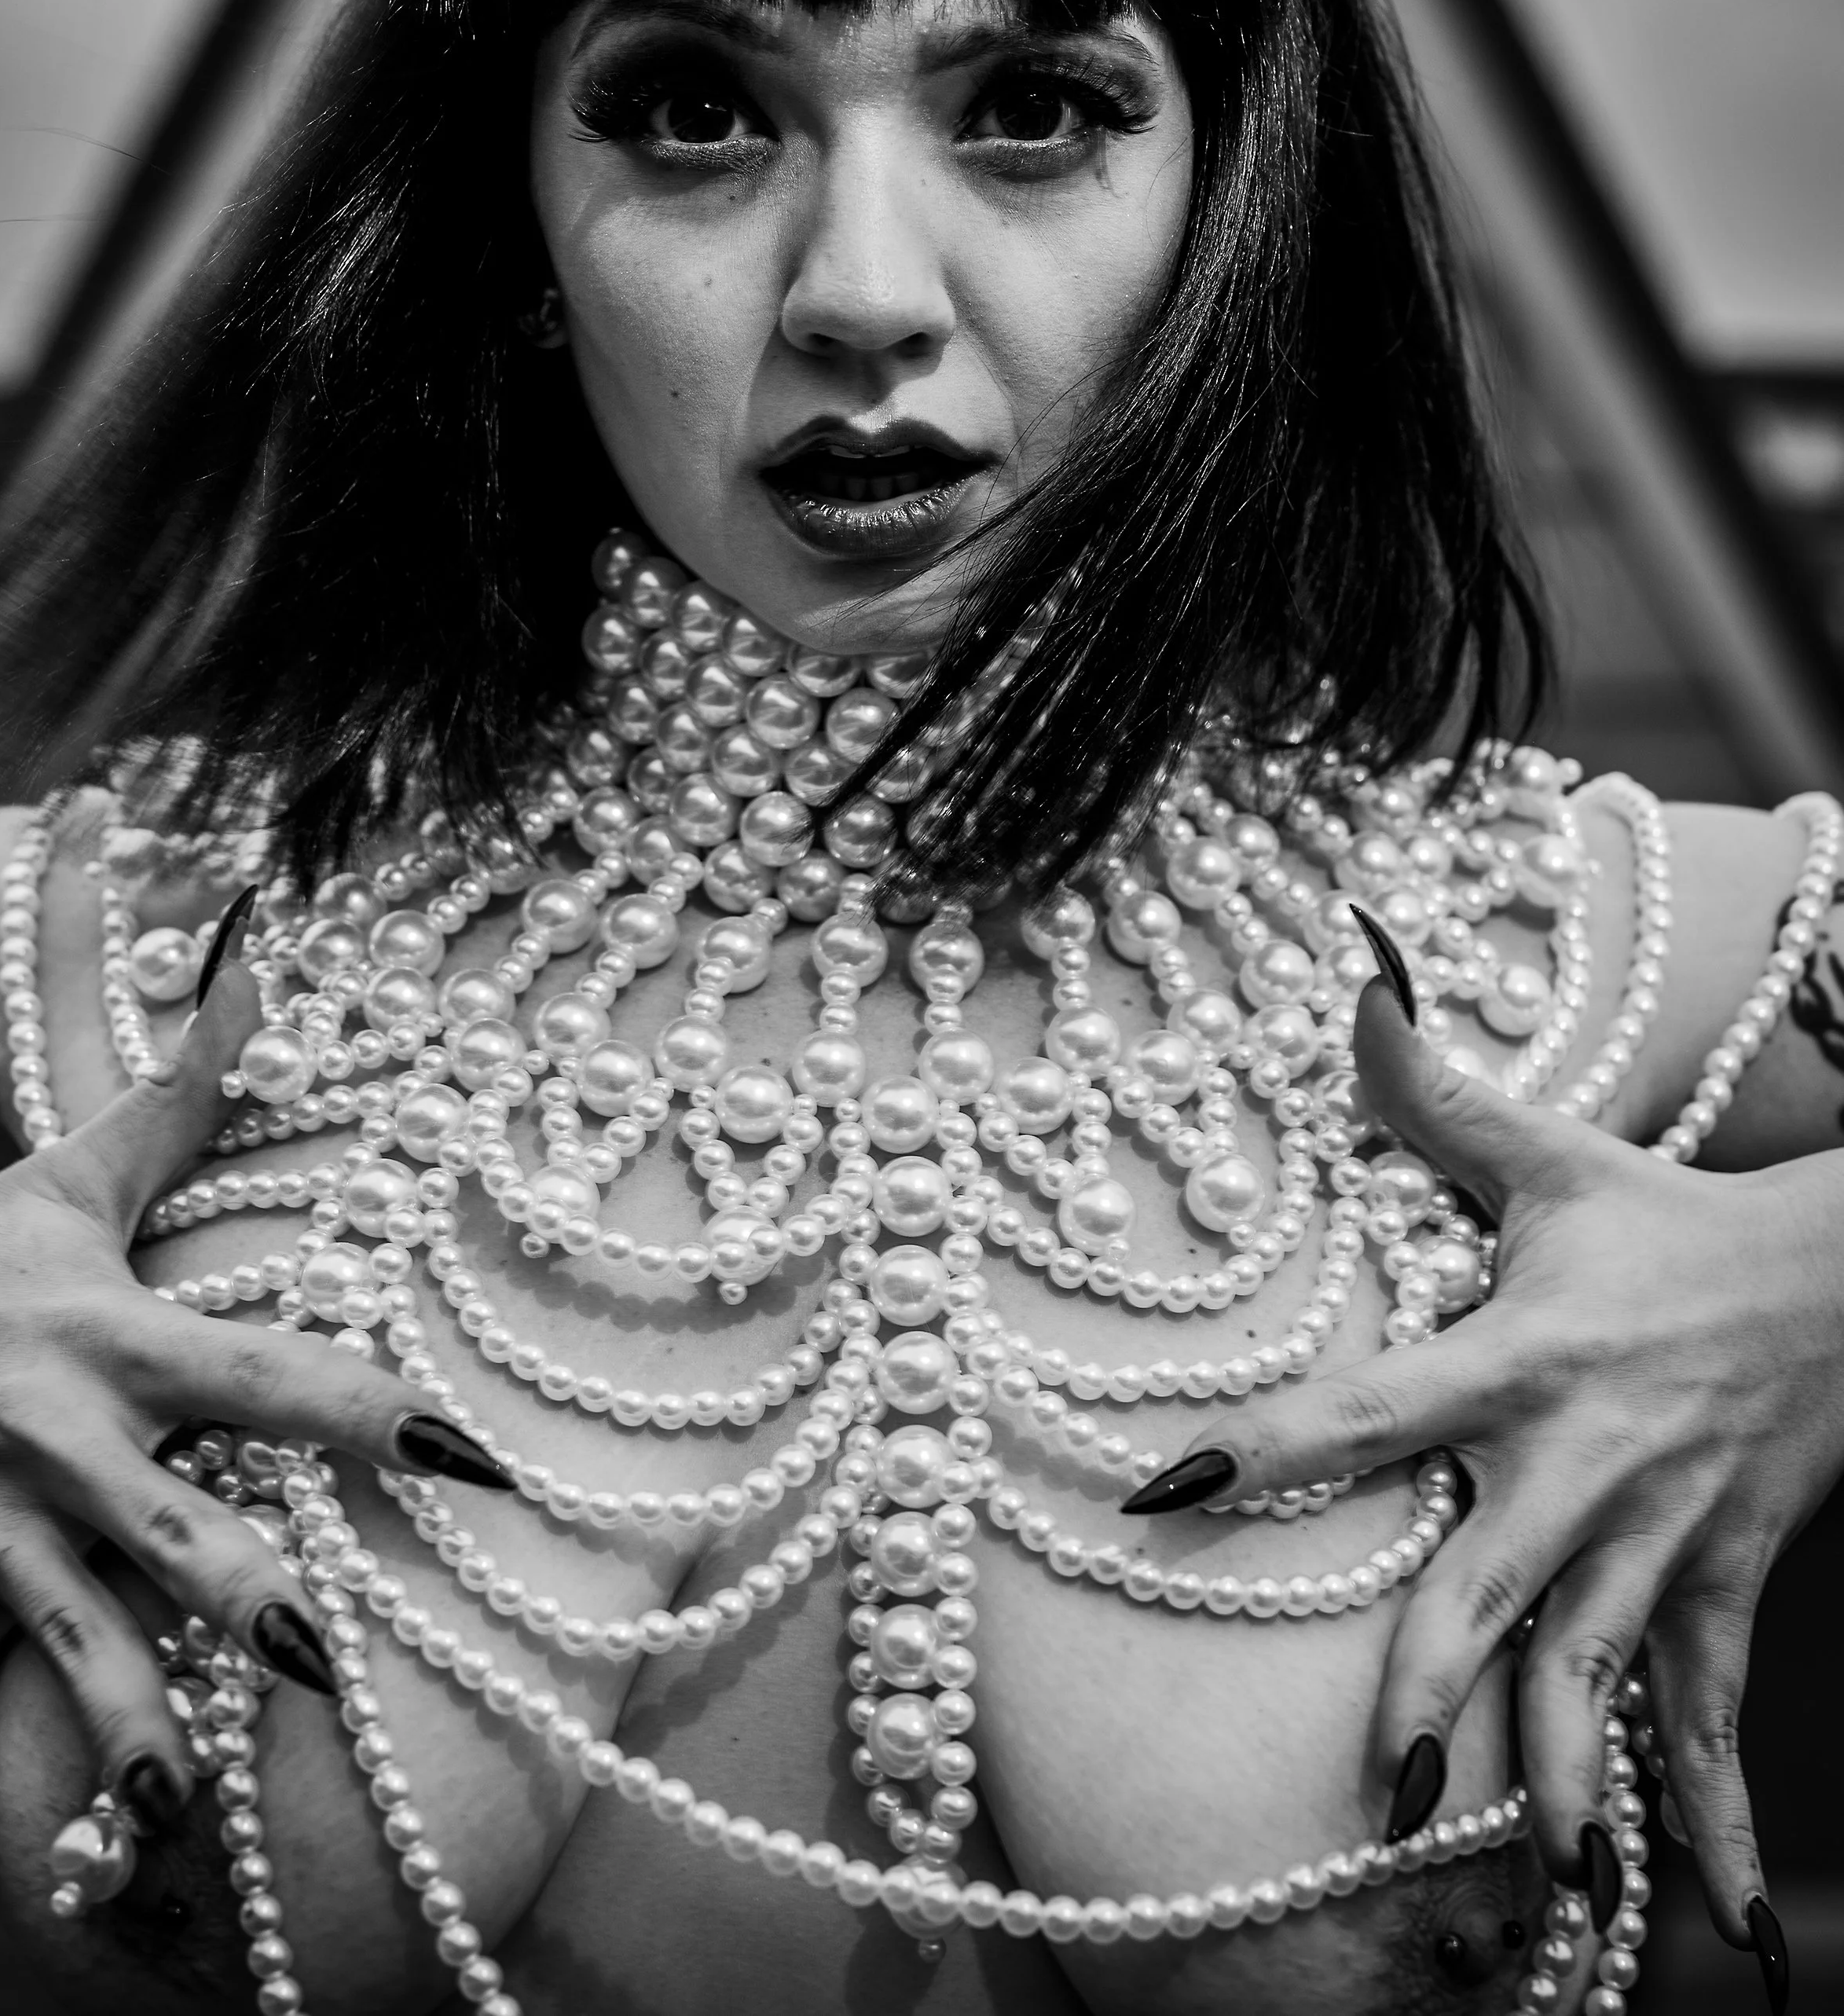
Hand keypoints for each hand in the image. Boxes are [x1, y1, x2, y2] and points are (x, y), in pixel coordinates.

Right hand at [0, 904, 496, 1939]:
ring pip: (52, 1648)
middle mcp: (55, 1445)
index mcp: (113, 1343)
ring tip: (172, 1831)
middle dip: (228, 1594)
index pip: (268, 1375)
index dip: (369, 1412)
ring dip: (108, 1740)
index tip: (470, 1456)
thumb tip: (257, 966)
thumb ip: (179, 1094)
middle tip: (313, 1656)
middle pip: (157, 1528)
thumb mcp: (65, 1180)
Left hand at [1131, 974, 1843, 1954]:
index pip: (1370, 1405)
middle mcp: (1581, 1463)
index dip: (1273, 1444)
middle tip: (1384, 1782)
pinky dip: (1712, 1824)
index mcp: (1518, 1357)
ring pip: (1601, 1674)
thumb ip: (1429, 1087)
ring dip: (1568, 1776)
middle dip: (1438, 1685)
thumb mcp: (1551, 1156)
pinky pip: (1711, 1718)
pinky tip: (1710, 1925)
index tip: (1172, 1489)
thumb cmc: (1667, 1223)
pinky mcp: (1720, 1585)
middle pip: (1494, 1586)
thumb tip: (1356, 971)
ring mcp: (1658, 1537)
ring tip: (1535, 1873)